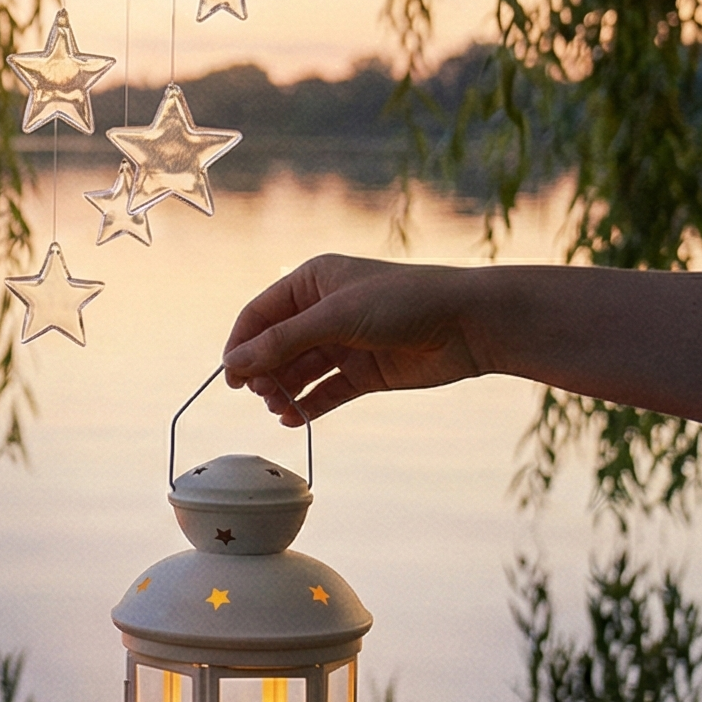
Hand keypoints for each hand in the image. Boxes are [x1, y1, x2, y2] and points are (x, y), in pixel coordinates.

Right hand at [221, 255, 488, 424]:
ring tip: (279, 409)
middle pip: (277, 346)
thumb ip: (283, 342)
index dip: (242, 344)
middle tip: (261, 395)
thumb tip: (234, 364)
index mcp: (312, 282)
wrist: (471, 323)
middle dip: (264, 371)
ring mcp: (345, 343)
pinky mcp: (365, 372)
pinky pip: (326, 391)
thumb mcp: (336, 317)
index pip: (260, 314)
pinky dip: (309, 405)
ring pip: (300, 371)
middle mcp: (324, 311)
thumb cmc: (404, 302)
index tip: (231, 377)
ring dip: (284, 391)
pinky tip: (295, 419)